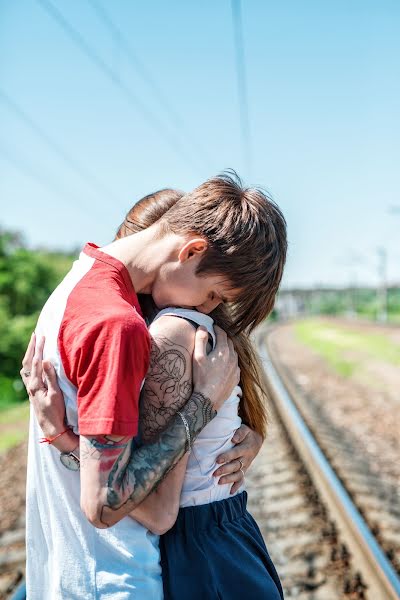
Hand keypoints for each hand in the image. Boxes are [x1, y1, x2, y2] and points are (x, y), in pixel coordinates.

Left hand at [20, 333, 77, 451]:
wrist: (52, 428)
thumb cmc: (56, 412)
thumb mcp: (56, 394)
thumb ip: (50, 376)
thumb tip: (45, 359)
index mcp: (35, 384)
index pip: (36, 361)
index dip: (39, 348)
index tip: (43, 336)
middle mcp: (30, 385)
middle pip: (28, 362)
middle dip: (32, 347)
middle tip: (35, 335)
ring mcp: (31, 389)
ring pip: (26, 367)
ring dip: (29, 355)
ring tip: (33, 344)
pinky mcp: (34, 392)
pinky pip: (28, 373)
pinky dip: (30, 364)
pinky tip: (34, 362)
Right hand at [192, 326, 238, 410]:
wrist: (208, 399)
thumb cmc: (201, 378)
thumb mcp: (198, 357)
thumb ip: (200, 340)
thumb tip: (203, 327)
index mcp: (223, 351)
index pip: (222, 334)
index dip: (217, 329)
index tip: (213, 326)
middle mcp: (232, 358)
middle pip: (229, 342)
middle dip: (223, 337)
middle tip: (216, 336)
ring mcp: (236, 368)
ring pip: (234, 353)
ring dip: (227, 349)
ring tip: (219, 349)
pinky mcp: (236, 377)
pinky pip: (235, 364)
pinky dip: (230, 360)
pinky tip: (224, 364)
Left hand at [213, 424, 262, 493]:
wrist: (256, 440)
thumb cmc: (248, 433)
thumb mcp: (245, 429)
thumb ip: (240, 432)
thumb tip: (233, 439)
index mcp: (246, 448)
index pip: (235, 453)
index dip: (227, 457)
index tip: (217, 460)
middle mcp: (246, 458)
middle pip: (235, 466)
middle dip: (225, 470)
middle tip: (214, 473)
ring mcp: (246, 465)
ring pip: (238, 474)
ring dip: (229, 479)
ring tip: (219, 482)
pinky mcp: (244, 469)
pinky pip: (242, 479)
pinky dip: (237, 486)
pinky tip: (230, 492)